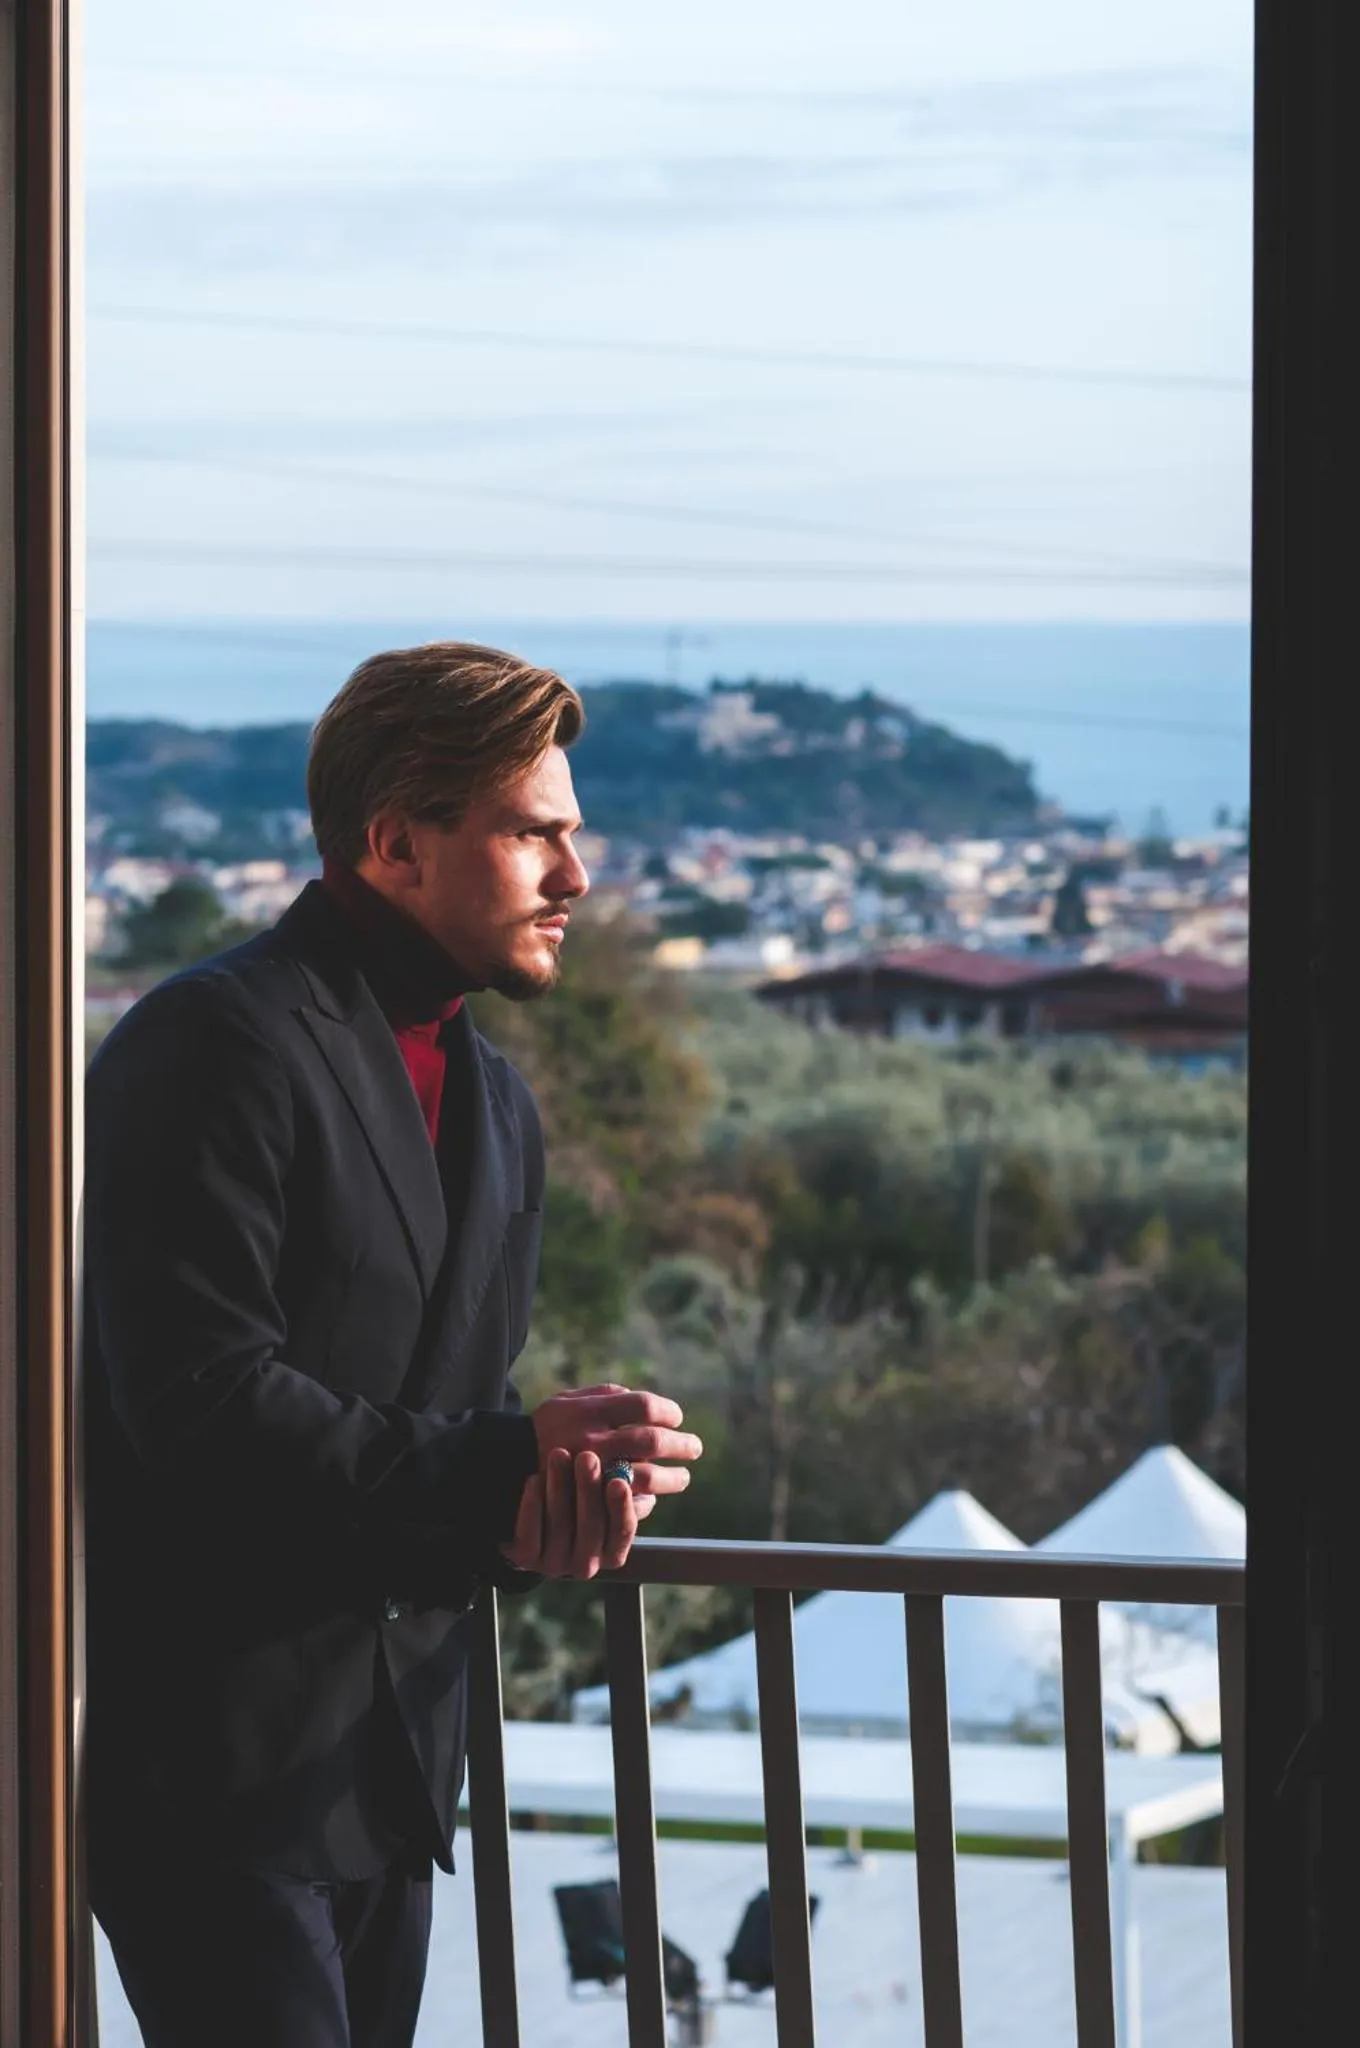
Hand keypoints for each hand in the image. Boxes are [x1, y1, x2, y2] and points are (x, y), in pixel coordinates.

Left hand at [501, 1447, 649, 1578]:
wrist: (533, 1517)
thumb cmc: (579, 1499)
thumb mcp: (604, 1495)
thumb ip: (623, 1487)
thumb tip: (634, 1471)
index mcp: (612, 1552)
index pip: (622, 1531)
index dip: (621, 1507)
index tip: (618, 1481)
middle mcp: (586, 1564)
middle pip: (591, 1527)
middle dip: (589, 1489)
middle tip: (587, 1457)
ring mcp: (555, 1564)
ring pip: (559, 1525)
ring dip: (560, 1487)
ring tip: (558, 1455)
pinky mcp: (526, 1559)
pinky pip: (530, 1532)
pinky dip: (533, 1504)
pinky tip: (535, 1478)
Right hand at [531, 1383, 702, 1506]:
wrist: (507, 1464)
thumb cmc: (547, 1427)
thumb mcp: (568, 1399)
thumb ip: (606, 1395)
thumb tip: (646, 1402)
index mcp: (590, 1410)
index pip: (644, 1406)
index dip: (668, 1412)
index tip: (676, 1418)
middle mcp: (591, 1439)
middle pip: (650, 1441)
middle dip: (680, 1444)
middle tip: (695, 1448)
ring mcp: (588, 1472)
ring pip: (643, 1477)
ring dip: (671, 1478)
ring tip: (683, 1477)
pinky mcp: (585, 1498)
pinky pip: (624, 1502)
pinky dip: (645, 1500)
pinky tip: (653, 1496)